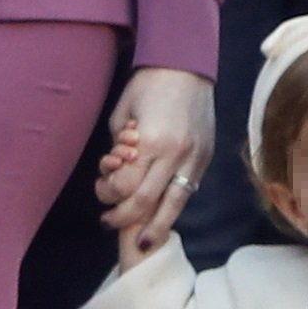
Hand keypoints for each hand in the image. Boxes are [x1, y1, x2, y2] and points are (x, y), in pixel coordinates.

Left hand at [94, 66, 216, 251]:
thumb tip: (119, 172)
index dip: (109, 194)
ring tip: (144, 243)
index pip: (127, 186)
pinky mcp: (206, 156)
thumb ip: (120, 148)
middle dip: (126, 219)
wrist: (186, 66)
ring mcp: (195, 157)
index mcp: (152, 142)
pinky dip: (173, 206)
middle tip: (110, 223)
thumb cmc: (147, 86)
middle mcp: (176, 154)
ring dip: (157, 227)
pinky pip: (189, 190)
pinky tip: (162, 215)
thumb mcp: (122, 115)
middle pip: (149, 203)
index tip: (101, 190)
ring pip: (175, 204)